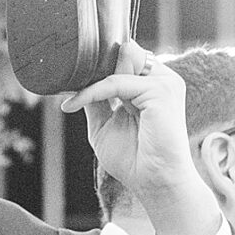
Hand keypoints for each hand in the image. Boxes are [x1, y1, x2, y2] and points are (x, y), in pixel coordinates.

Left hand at [61, 44, 221, 234]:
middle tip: (71, 83)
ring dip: (96, 78)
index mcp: (152, 86)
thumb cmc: (134, 161)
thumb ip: (96, 100)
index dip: (100, 65)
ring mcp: (164, 82)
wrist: (154, 183)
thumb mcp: (104, 124)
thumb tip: (77, 82)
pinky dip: (91, 92)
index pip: (126, 57)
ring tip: (76, 100)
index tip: (69, 79)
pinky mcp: (160, 91)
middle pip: (126, 50)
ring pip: (122, 58)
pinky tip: (73, 105)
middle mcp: (162, 79)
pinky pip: (115, 82)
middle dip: (98, 66)